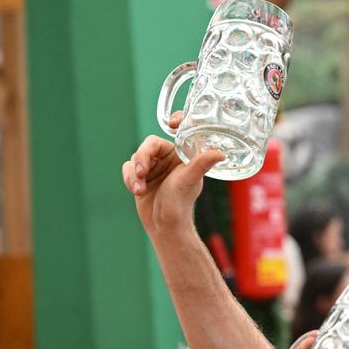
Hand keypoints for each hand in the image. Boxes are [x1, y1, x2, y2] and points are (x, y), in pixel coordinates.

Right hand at [121, 112, 223, 240]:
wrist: (164, 227)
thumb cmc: (180, 205)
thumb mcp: (189, 181)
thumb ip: (201, 164)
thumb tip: (220, 153)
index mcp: (182, 155)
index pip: (178, 131)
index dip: (176, 122)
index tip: (172, 123)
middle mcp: (167, 158)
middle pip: (149, 146)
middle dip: (142, 159)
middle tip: (142, 173)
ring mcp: (153, 167)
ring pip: (136, 158)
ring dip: (134, 174)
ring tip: (139, 189)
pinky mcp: (140, 177)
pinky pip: (128, 168)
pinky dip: (129, 179)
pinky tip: (136, 191)